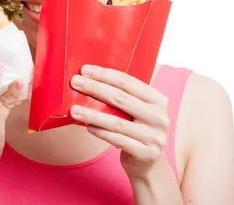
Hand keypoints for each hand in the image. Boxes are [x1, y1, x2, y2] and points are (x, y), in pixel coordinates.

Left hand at [69, 65, 169, 179]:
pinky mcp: (147, 154)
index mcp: (158, 99)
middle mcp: (159, 116)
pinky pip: (118, 140)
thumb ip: (121, 96)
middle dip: (95, 88)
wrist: (148, 162)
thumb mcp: (135, 110)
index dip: (104, 75)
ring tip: (74, 110)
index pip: (128, 82)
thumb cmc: (135, 129)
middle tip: (75, 83)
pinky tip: (87, 127)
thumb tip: (88, 79)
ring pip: (117, 122)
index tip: (84, 70)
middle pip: (121, 98)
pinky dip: (101, 132)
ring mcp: (155, 136)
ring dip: (92, 114)